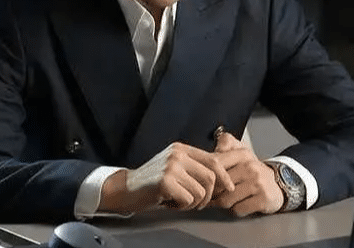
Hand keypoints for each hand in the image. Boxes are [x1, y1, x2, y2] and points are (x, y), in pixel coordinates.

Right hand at [99, 142, 235, 213]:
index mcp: (182, 148)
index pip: (213, 160)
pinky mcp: (165, 181)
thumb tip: (223, 179)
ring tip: (178, 201)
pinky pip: (188, 199)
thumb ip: (194, 168)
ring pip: (201, 191)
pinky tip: (170, 202)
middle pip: (210, 177)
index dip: (224, 176)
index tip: (229, 188)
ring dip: (193, 203)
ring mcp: (171, 166)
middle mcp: (178, 154)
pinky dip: (182, 206)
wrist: (125, 189)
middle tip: (194, 203)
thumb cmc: (152, 182)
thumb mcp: (175, 167)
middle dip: (207, 196)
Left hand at [210, 132, 284, 216]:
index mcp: (243, 154)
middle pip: (218, 185)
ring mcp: (258, 183)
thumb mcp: (241, 152)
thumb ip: (226, 143)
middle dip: (213, 193)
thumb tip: (215, 149)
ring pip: (226, 199)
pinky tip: (240, 204)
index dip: (208, 177)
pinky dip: (236, 210)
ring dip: (223, 204)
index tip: (206, 181)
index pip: (216, 165)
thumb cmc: (253, 171)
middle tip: (214, 195)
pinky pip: (238, 209)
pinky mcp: (263, 199)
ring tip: (227, 200)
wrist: (278, 185)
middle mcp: (250, 167)